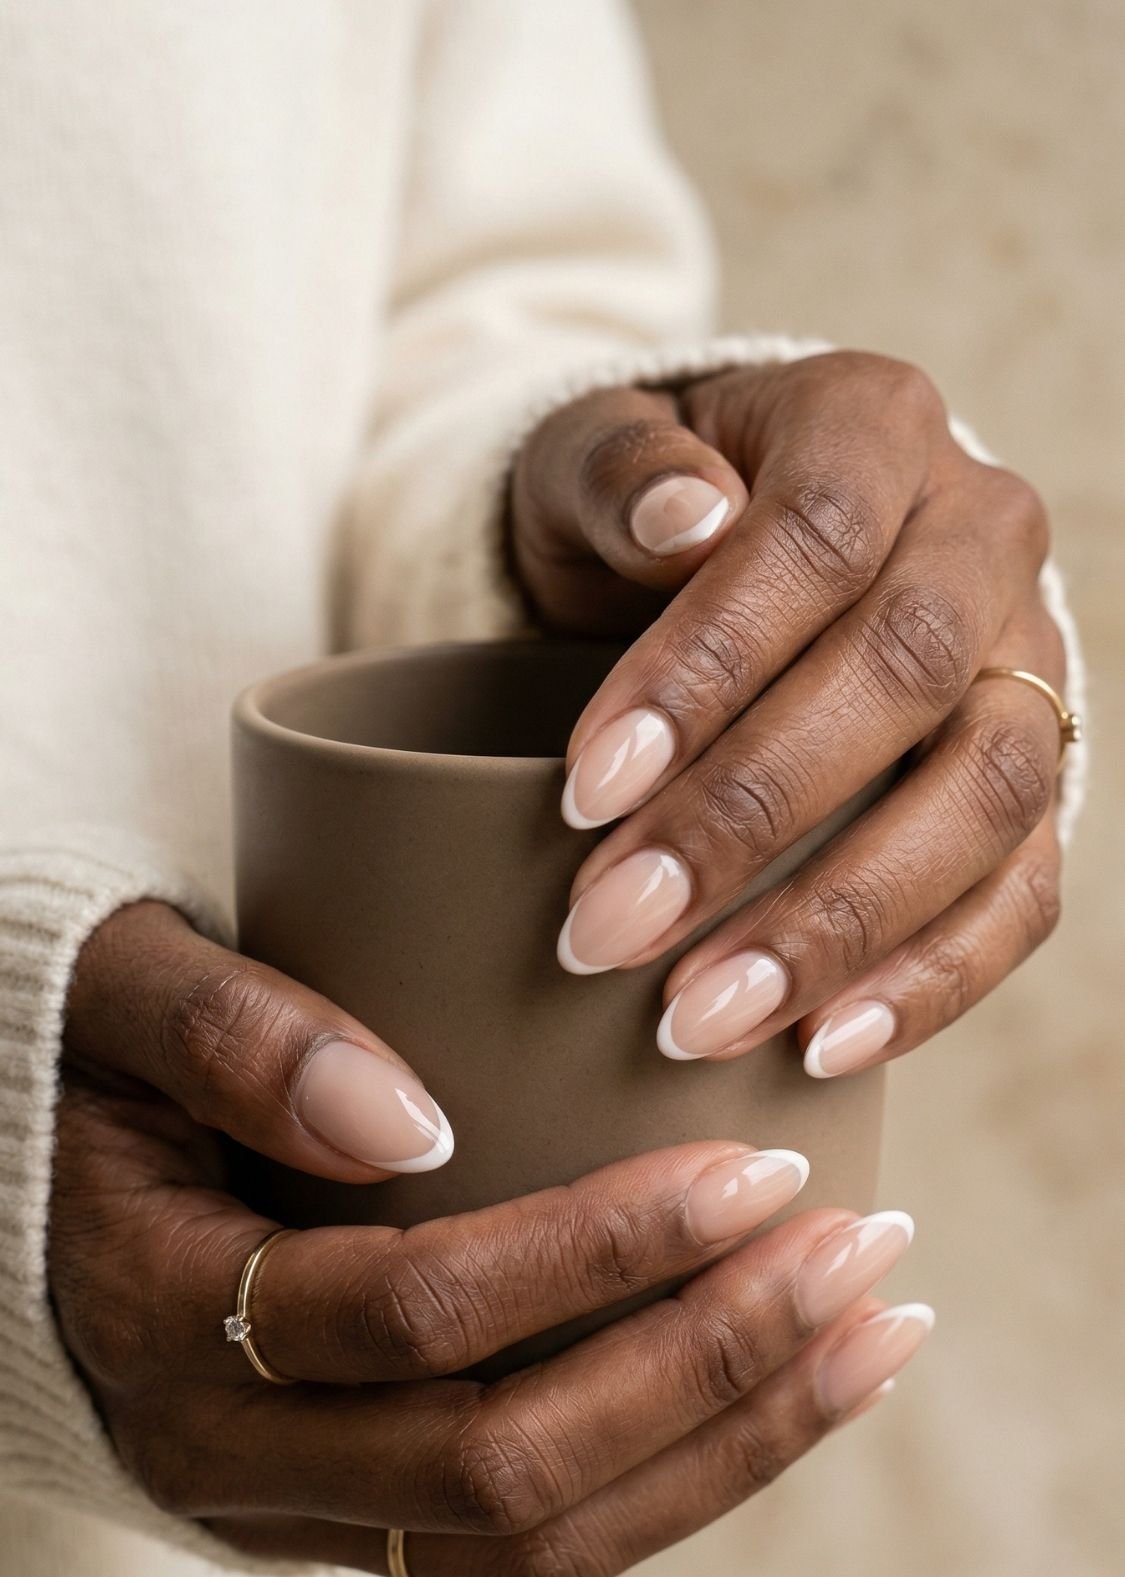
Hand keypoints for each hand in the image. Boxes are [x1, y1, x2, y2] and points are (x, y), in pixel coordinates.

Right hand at [52, 900, 927, 1576]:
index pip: (411, 1314)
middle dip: (707, 1367)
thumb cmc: (98, 1067)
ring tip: (878, 1331)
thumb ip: (227, 1028)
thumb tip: (407, 1119)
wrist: (54, 1202)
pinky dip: (688, 1478)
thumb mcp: (117, 998)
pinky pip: (543, 1546)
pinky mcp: (369, 1523)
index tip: (762, 1166)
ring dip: (730, 1447)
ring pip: (542, 1545)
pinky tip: (799, 1384)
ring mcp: (302, 1513)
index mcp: (161, 1316)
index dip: (598, 1252)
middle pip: (500, 1468)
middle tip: (861, 1249)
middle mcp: (227, 1456)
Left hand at [511, 351, 1065, 1074]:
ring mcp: (1028, 668)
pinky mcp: (1037, 787)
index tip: (581, 791)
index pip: (815, 539)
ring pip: (984, 797)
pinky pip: (1022, 895)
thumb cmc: (637, 519)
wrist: (720, 562)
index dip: (705, 670)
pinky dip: (929, 982)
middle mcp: (981, 536)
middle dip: (750, 820)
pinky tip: (819, 1050)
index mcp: (875, 425)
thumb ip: (618, 468)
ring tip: (699, 1019)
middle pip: (907, 676)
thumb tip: (685, 519)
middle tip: (609, 932)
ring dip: (838, 922)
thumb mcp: (588, 460)